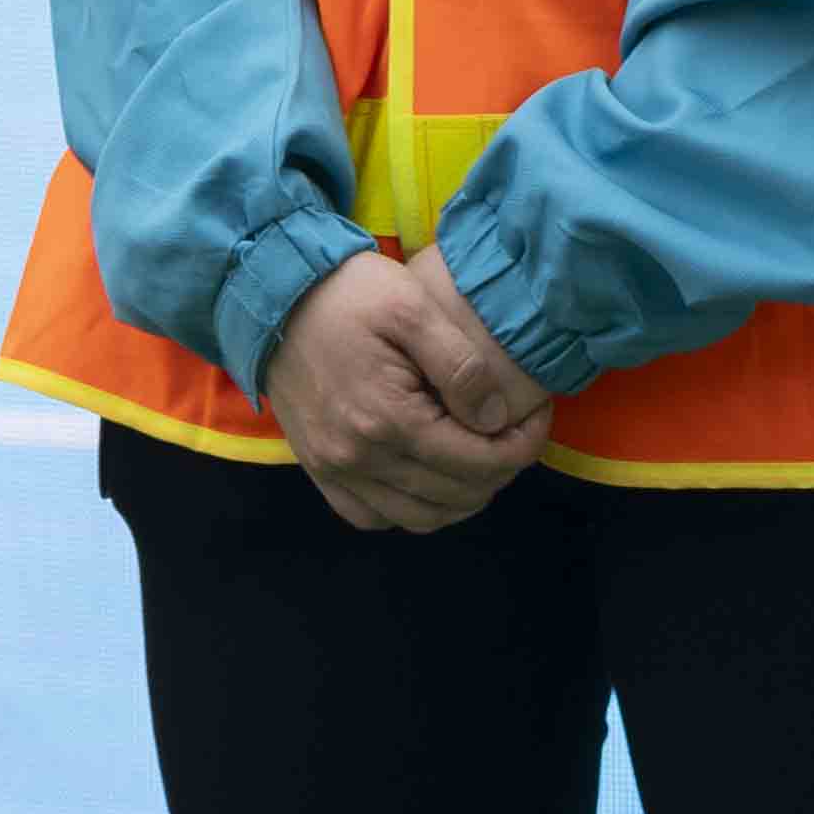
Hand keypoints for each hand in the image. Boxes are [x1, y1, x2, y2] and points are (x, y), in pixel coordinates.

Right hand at [270, 245, 549, 532]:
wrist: (274, 296)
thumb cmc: (349, 295)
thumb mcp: (414, 308)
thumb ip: (462, 366)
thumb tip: (496, 419)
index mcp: (388, 420)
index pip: (478, 463)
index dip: (524, 446)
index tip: (539, 416)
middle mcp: (358, 459)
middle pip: (455, 497)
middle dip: (501, 470)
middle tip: (517, 433)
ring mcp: (334, 470)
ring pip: (419, 519)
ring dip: (462, 497)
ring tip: (483, 457)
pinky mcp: (318, 470)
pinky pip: (373, 517)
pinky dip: (411, 509)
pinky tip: (430, 476)